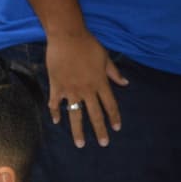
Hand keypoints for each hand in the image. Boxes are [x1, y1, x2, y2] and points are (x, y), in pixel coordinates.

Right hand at [44, 30, 127, 146]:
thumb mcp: (105, 58)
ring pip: (75, 115)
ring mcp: (70, 90)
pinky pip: (55, 104)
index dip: (114, 117)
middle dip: (100, 130)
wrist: (67, 37)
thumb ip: (114, 73)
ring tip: (80, 144)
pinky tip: (56, 121)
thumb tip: (125, 83)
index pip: (110, 104)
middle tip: (104, 143)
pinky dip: (55, 113)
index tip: (116, 129)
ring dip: (78, 131)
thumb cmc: (88, 45)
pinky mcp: (57, 87)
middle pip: (95, 114)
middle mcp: (87, 90)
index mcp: (100, 83)